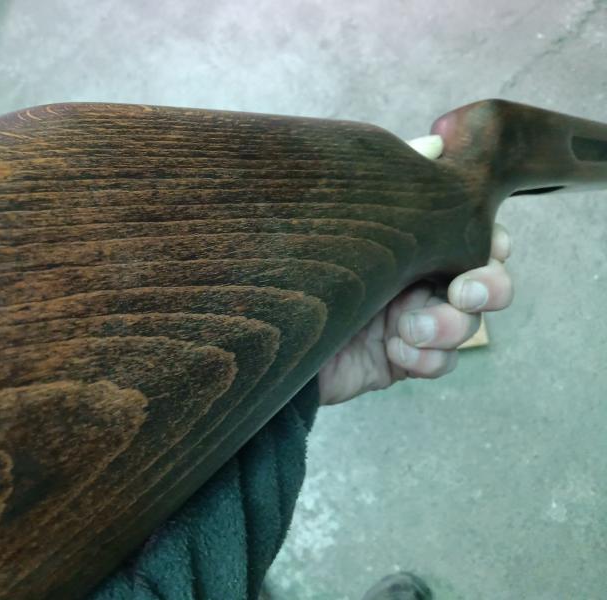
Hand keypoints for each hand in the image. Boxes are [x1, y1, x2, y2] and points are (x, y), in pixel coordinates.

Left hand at [317, 136, 514, 405]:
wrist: (269, 326)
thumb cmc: (307, 262)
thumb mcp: (348, 216)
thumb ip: (394, 183)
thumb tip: (437, 144)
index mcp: (417, 242)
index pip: (477, 238)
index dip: (495, 244)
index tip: (491, 246)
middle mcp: (422, 279)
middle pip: (488, 284)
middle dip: (489, 288)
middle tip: (463, 292)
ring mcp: (414, 321)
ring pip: (467, 326)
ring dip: (449, 326)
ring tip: (410, 329)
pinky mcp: (402, 358)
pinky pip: (441, 362)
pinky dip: (427, 357)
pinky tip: (395, 351)